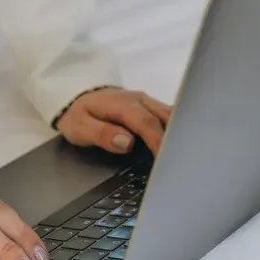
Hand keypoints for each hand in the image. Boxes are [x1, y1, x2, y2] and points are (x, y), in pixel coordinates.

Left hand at [56, 86, 172, 155]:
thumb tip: (126, 143)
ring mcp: (147, 102)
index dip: (158, 142)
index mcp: (122, 104)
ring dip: (179, 134)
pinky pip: (168, 117)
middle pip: (167, 117)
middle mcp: (139, 100)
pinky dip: (176, 131)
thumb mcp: (79, 127)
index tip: (165, 161)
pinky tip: (178, 146)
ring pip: (171, 116)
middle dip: (176, 139)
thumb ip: (102, 134)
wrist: (76, 96)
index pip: (147, 123)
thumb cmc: (78, 115)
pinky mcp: (150, 107)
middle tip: (180, 162)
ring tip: (183, 157)